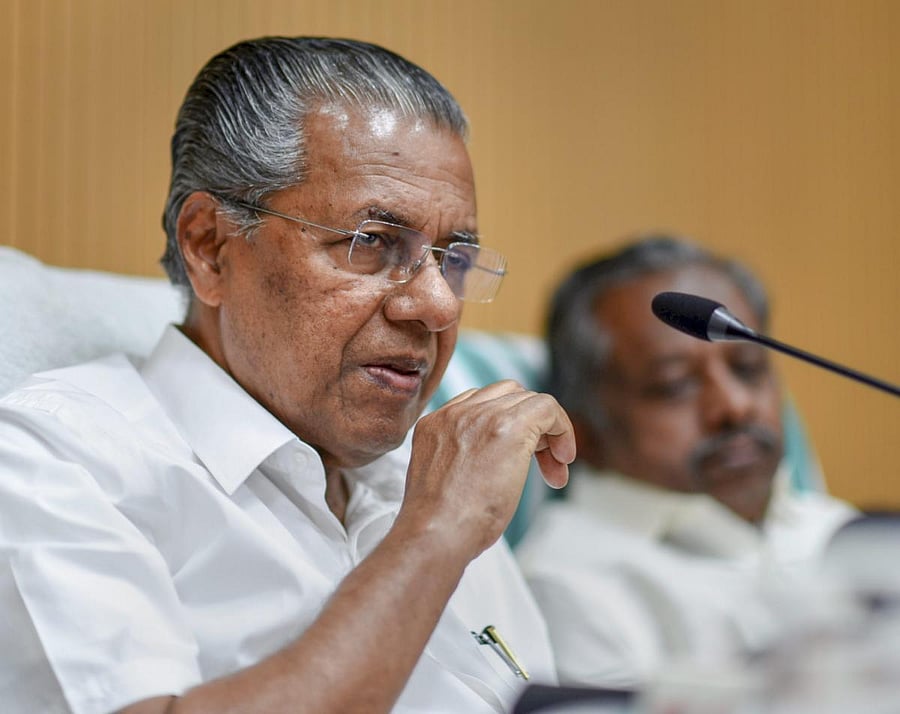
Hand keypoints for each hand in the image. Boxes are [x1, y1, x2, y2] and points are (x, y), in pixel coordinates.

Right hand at [399, 380, 574, 557]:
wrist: (435, 532)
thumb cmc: (439, 524)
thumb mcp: (442, 480)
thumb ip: (461, 460)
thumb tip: (493, 467)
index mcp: (436, 423)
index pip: (480, 404)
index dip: (506, 425)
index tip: (517, 459)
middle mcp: (457, 412)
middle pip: (507, 396)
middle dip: (530, 425)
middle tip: (543, 464)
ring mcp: (481, 416)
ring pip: (528, 400)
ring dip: (547, 431)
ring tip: (555, 467)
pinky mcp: (509, 426)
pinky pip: (546, 408)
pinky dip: (562, 428)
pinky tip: (563, 458)